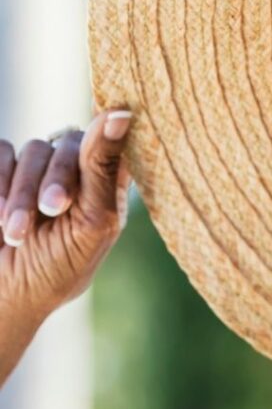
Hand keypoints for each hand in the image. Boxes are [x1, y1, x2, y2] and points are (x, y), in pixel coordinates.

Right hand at [0, 106, 133, 321]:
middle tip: (50, 211)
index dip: (105, 141)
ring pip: (33, 149)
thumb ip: (103, 166)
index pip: (115, 141)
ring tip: (15, 233)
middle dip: (56, 180)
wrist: (3, 296)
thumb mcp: (92, 220)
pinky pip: (1, 151)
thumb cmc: (59, 268)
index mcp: (109, 182)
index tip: (99, 153)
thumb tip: (123, 112)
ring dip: (21, 192)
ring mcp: (37, 169)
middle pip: (70, 144)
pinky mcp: (2, 171)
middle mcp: (76, 170)